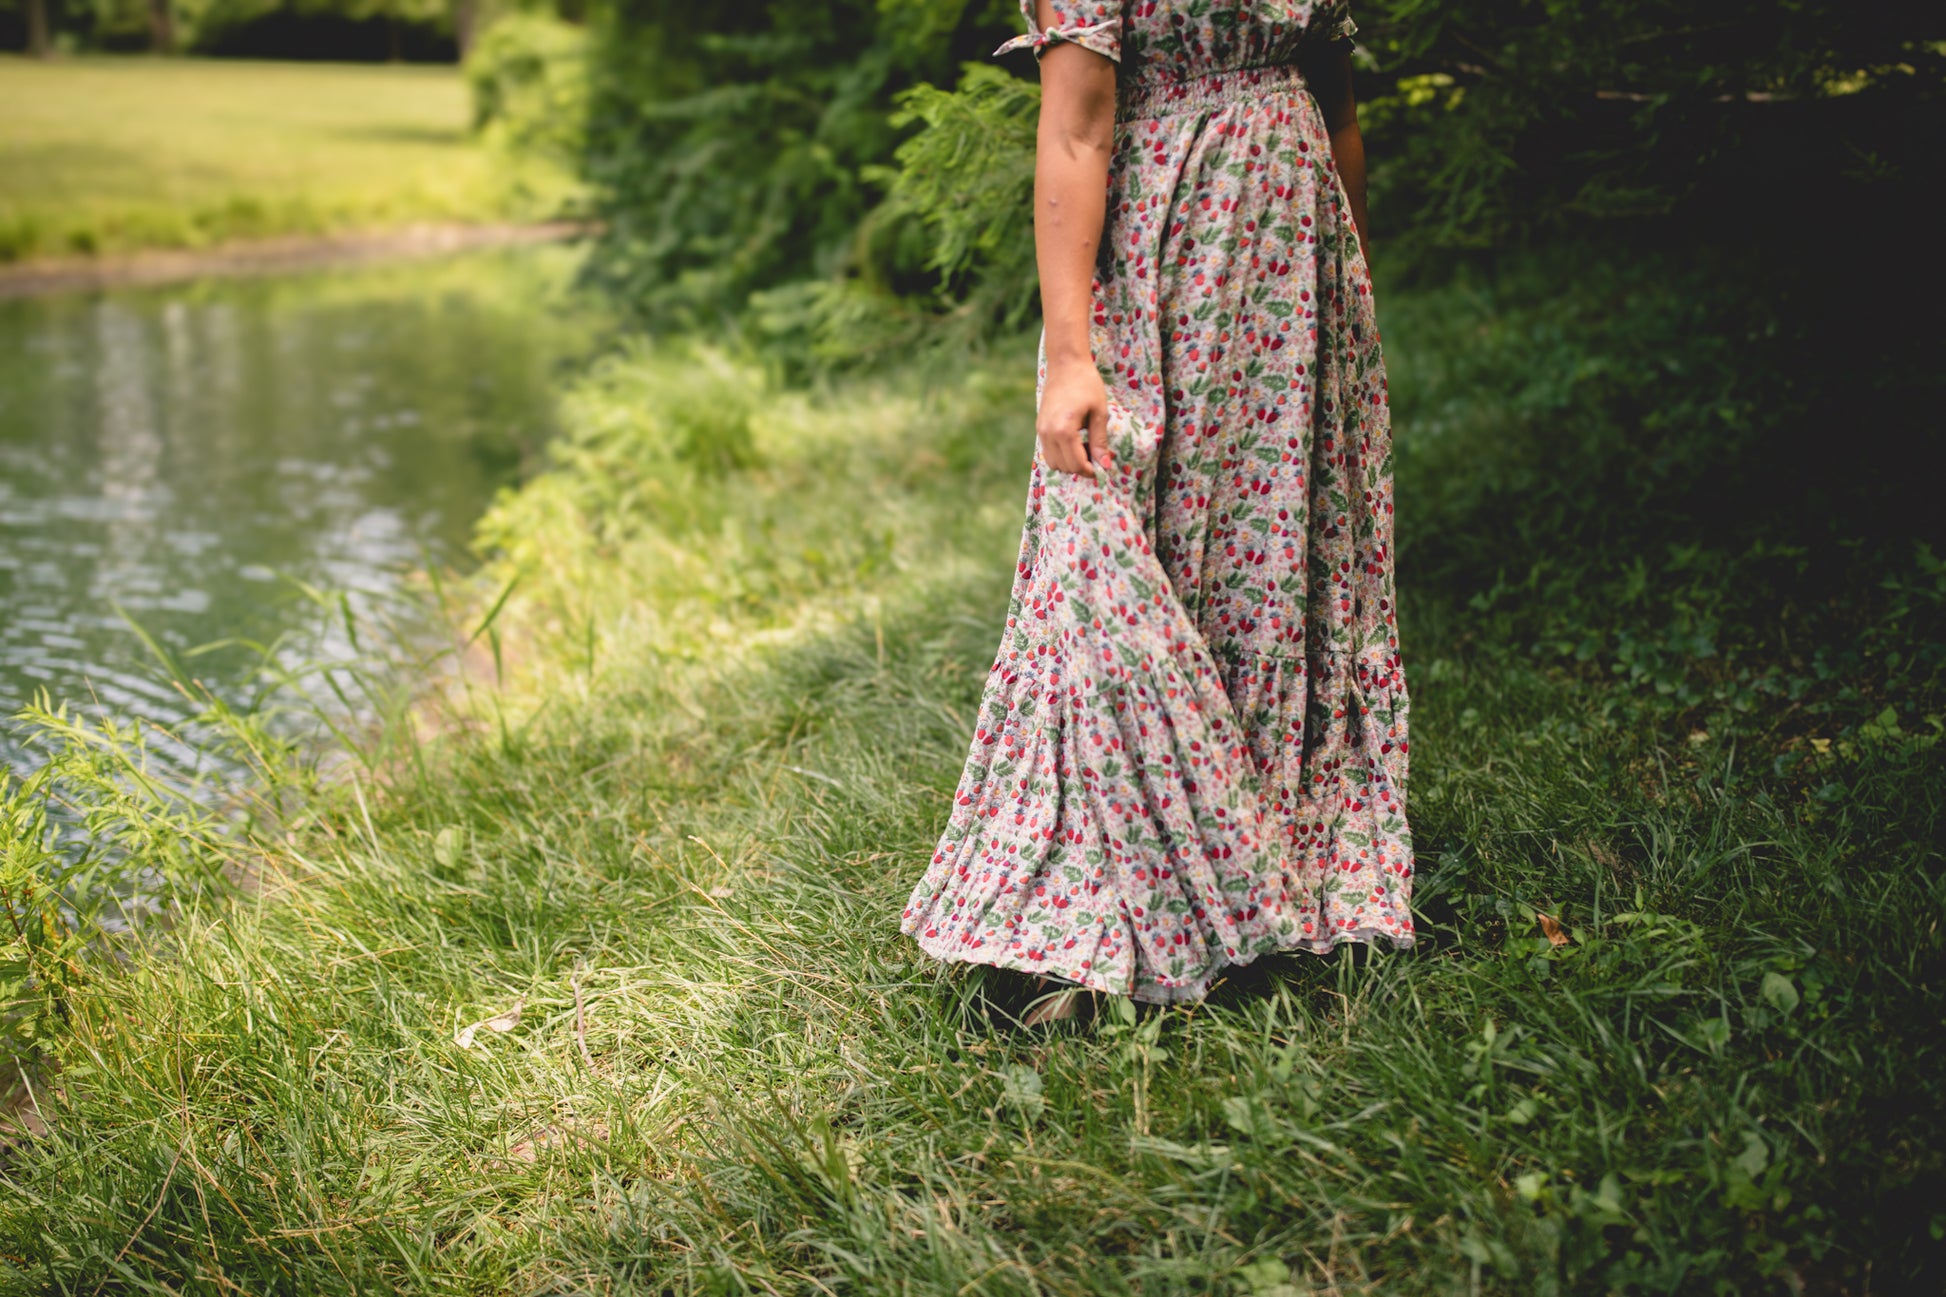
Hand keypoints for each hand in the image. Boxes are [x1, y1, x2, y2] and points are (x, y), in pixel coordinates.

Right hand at [1037, 356, 1110, 477]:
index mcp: (1064, 431)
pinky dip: (1061, 453)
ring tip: (1085, 446)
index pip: (1076, 464)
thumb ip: (1100, 441)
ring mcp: (1041, 431)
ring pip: (1054, 463)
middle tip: (1096, 453)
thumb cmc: (1087, 384)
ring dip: (1070, 461)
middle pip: (1064, 467)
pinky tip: (1075, 440)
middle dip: (1081, 466)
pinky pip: (1048, 451)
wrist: (1066, 364)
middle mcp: (1048, 434)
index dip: (1091, 470)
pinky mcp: (1039, 427)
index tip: (1102, 467)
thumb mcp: (1099, 413)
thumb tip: (1105, 465)